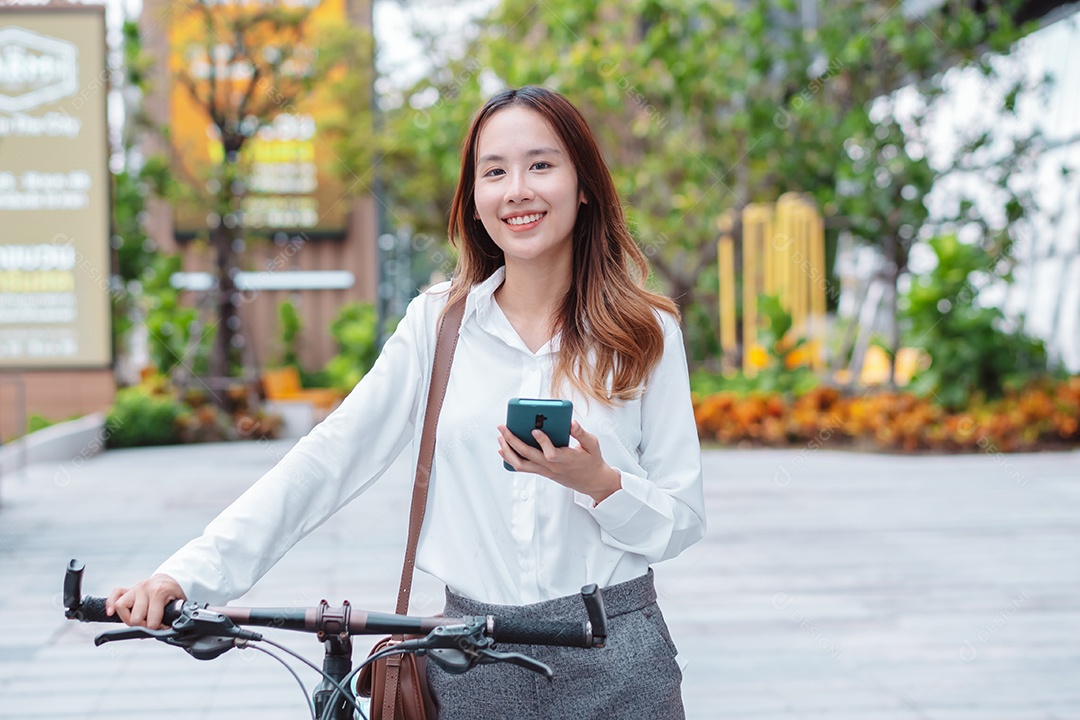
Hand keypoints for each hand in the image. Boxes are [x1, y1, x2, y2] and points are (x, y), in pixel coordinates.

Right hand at [106, 574, 185, 628]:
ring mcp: (136, 588)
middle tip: (151, 625)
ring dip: (127, 619)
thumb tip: (161, 633)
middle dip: (143, 626)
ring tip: (138, 621)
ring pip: (120, 606)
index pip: (151, 621)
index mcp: (159, 592)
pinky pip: (115, 594)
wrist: (172, 578)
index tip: (163, 628)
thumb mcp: (179, 603)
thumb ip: (172, 617)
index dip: (157, 629)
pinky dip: (110, 603)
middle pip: (134, 618)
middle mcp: (145, 588)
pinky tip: (111, 613)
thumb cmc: (175, 593)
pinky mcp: (129, 589)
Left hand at [498, 420, 621, 503]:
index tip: (534, 430)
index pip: (551, 453)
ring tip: (501, 438)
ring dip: (508, 451)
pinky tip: (504, 450)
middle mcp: (552, 466)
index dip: (542, 442)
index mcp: (566, 458)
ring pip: (521, 464)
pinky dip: (510, 459)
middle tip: (503, 428)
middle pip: (528, 456)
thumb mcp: (592, 445)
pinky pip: (522, 467)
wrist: (592, 481)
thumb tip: (571, 423)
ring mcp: (545, 470)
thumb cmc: (592, 461)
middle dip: (513, 441)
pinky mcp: (542, 472)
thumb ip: (581, 433)